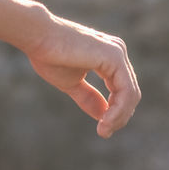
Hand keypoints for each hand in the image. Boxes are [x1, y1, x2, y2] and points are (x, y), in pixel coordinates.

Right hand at [23, 14, 140, 138]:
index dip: (116, 113)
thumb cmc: (49, 56)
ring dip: (119, 117)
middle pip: (130, 94)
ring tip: (103, 130)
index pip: (122, 90)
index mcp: (109, 57)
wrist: (38, 37)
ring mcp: (118, 53)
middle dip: (120, 117)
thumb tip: (103, 116)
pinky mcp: (114, 57)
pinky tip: (105, 121)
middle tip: (104, 132)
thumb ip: (89, 97)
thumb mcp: (72, 83)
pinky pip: (125, 91)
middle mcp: (117, 52)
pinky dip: (118, 110)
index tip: (102, 130)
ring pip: (130, 94)